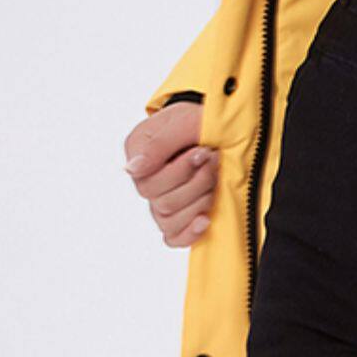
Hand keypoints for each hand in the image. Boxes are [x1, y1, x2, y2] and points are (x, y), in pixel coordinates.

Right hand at [123, 101, 215, 245]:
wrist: (224, 122)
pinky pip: (173, 238)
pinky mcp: (179, 215)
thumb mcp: (184, 121)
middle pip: (163, 203)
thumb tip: (132, 169)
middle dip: (197, 181)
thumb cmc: (201, 118)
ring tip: (216, 176)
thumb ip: (158, 143)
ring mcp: (160, 200)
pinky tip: (206, 219)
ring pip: (170, 221)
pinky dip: (190, 233)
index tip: (202, 152)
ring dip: (201, 199)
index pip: (148, 183)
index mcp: (139, 155)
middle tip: (214, 158)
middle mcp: (145, 181)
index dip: (180, 171)